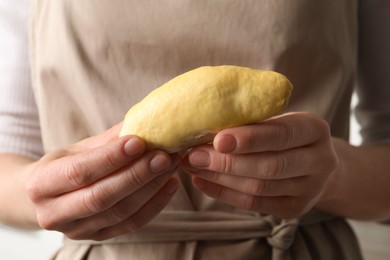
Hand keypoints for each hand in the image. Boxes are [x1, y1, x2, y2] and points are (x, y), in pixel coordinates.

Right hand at [27, 124, 178, 239]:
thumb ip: (108, 139)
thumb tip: (143, 120)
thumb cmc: (63, 167)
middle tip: (163, 156)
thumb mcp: (77, 149)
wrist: (46, 198)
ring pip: (120, 212)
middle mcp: (53, 213)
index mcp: (41, 184)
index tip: (138, 141)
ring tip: (170, 166)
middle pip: (101, 196)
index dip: (111, 157)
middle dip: (137, 175)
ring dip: (150, 188)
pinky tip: (169, 185)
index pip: (80, 171)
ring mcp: (76, 230)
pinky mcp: (98, 237)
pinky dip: (154, 205)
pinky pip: (131, 224)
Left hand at [182, 112, 337, 218]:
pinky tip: (201, 181)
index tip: (218, 140)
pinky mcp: (293, 209)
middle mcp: (319, 161)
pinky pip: (253, 204)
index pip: (282, 134)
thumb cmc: (285, 135)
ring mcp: (309, 190)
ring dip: (220, 178)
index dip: (250, 138)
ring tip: (192, 166)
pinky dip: (223, 193)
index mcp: (315, 130)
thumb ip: (252, 124)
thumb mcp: (278, 120)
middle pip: (270, 166)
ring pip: (259, 188)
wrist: (314, 164)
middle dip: (227, 162)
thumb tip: (204, 128)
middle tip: (194, 155)